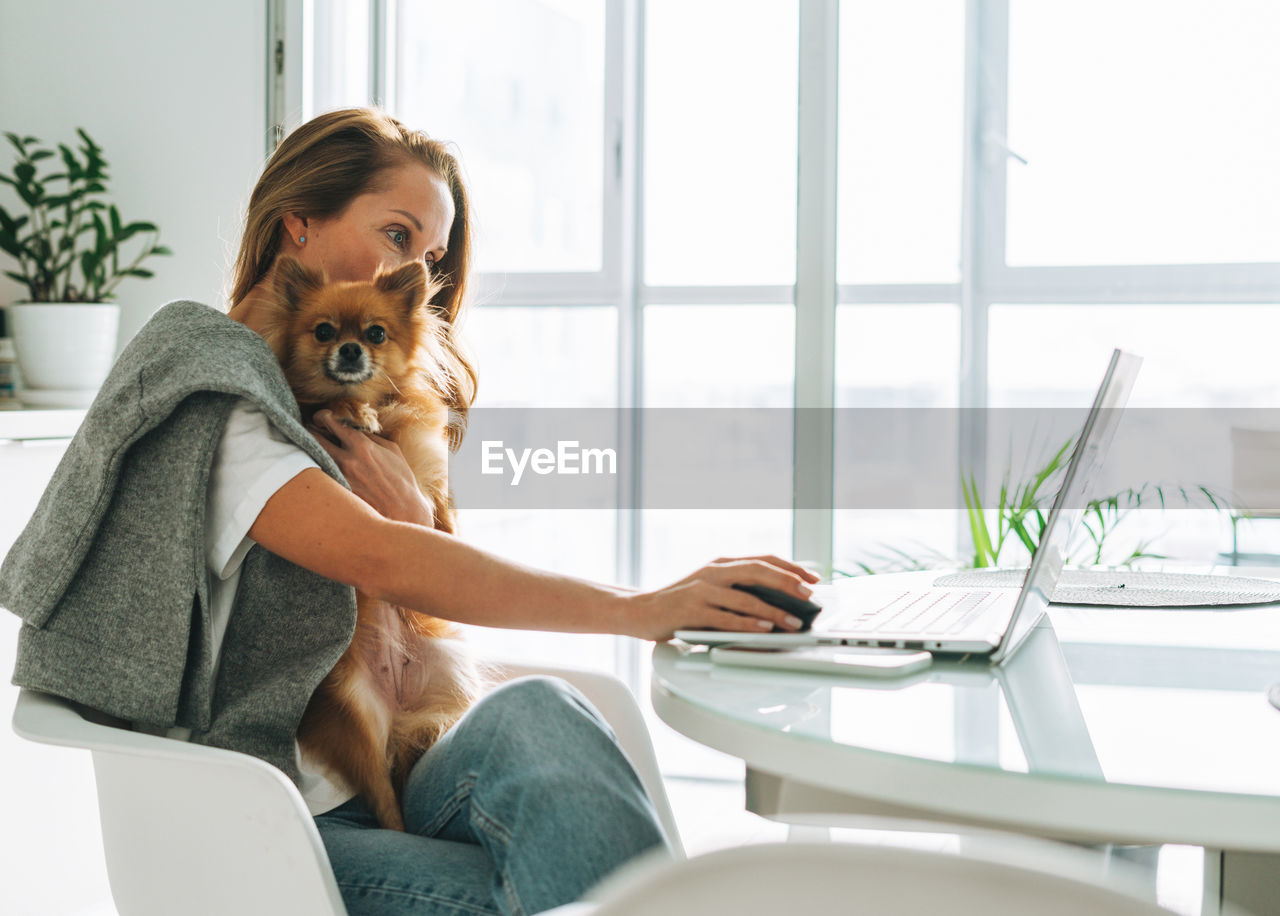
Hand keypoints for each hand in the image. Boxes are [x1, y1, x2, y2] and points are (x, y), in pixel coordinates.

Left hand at [309, 409, 434, 526]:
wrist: (404, 510)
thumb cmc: (401, 479)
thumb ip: (370, 437)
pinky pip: (320, 474)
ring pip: (312, 456)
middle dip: (311, 431)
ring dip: (312, 450)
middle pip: (314, 437)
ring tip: (317, 449)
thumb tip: (354, 429)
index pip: (330, 422)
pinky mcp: (338, 492)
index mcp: (362, 446)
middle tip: (312, 431)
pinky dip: (318, 468)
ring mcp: (340, 477)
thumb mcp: (392, 450)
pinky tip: (323, 468)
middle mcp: (347, 460)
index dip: (322, 416)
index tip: (322, 418)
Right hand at [620, 555, 820, 641]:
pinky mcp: (692, 611)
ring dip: (774, 610)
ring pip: (746, 597)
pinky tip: (765, 628)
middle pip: (758, 570)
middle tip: (809, 594)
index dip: (790, 567)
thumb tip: (779, 603)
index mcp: (721, 563)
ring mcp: (702, 590)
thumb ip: (737, 590)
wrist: (640, 609)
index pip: (763, 559)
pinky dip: (749, 623)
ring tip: (794, 621)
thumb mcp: (710, 588)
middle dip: (788, 582)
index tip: (813, 577)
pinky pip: (727, 618)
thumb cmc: (679, 602)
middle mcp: (713, 572)